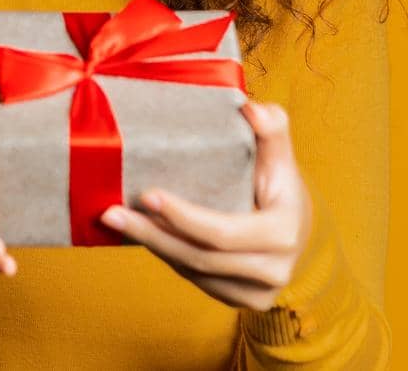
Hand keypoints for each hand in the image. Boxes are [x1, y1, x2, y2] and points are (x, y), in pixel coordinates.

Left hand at [99, 100, 309, 310]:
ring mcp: (258, 292)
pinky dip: (168, 257)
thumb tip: (249, 108)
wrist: (296, 224)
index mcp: (284, 232)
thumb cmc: (280, 180)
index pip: (223, 233)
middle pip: (200, 258)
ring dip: (153, 247)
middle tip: (111, 213)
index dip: (183, 218)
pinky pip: (196, 280)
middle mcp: (274, 270)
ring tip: (117, 221)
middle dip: (152, 236)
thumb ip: (271, 124)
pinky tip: (143, 235)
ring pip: (193, 272)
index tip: (147, 195)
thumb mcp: (279, 149)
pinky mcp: (242, 300)